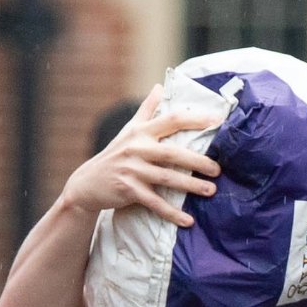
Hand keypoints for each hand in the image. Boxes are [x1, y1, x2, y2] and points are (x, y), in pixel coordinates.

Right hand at [55, 89, 219, 228]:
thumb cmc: (116, 154)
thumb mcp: (129, 130)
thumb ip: (147, 109)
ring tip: (211, 191)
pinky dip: (171, 213)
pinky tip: (188, 220)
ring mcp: (132, 170)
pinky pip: (155, 202)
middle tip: (218, 169)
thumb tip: (160, 86)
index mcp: (141, 132)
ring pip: (167, 178)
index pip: (172, 120)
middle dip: (198, 161)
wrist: (88, 183)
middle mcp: (137, 148)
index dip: (195, 119)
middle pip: (173, 153)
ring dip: (191, 186)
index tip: (218, 121)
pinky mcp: (129, 190)